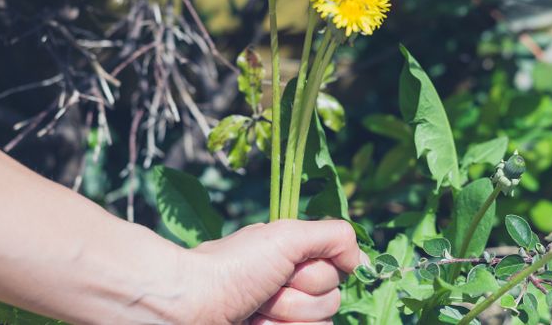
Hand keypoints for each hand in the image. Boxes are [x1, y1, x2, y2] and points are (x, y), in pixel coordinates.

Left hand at [178, 219, 365, 323]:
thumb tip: (361, 261)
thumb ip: (334, 236)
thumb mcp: (287, 235)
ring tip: (253, 310)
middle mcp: (291, 290)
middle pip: (331, 304)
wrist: (190, 306)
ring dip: (284, 319)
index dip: (317, 273)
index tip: (291, 267)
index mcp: (295, 261)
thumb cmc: (233, 266)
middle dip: (298, 298)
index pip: (338, 274)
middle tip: (266, 290)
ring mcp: (282, 319)